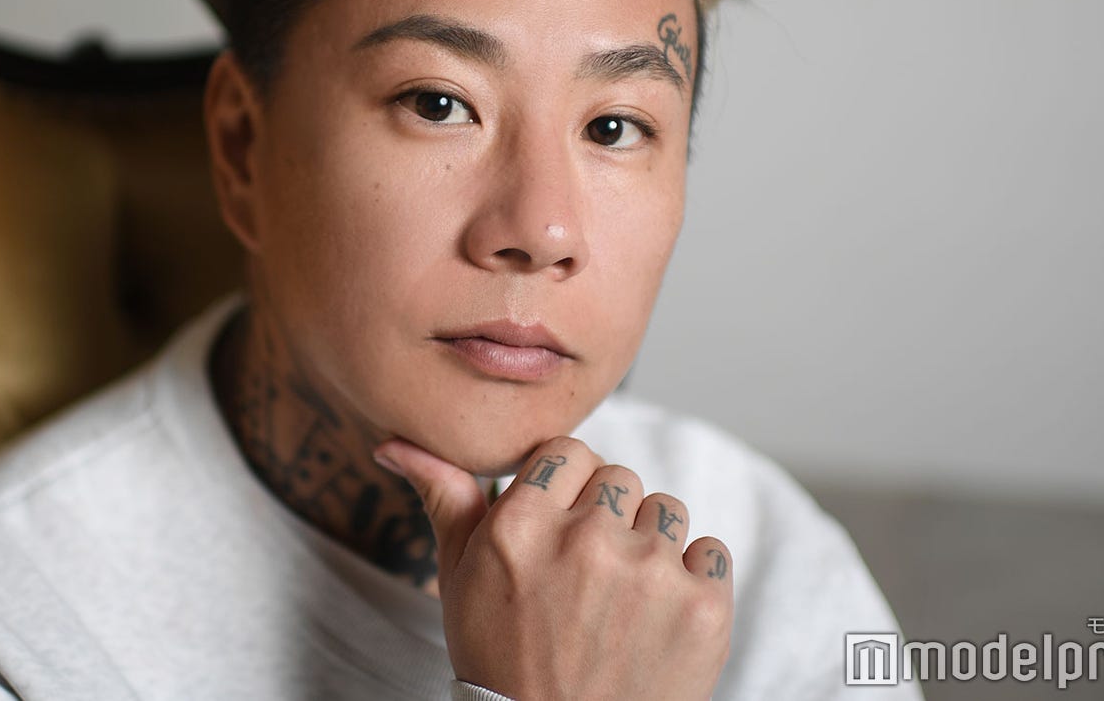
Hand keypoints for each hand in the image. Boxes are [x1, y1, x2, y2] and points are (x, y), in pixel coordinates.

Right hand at [374, 436, 732, 700]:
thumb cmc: (502, 660)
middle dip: (606, 516)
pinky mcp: (702, 607)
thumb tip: (394, 442)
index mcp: (522, 526)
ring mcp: (651, 573)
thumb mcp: (459, 579)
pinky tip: (658, 619)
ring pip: (666, 509)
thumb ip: (444, 498)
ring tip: (620, 602)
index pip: (569, 449)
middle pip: (619, 476)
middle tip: (585, 576)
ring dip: (649, 545)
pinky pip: (710, 552)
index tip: (559, 526)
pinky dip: (692, 581)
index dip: (565, 486)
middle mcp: (587, 540)